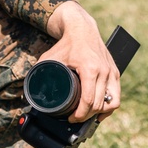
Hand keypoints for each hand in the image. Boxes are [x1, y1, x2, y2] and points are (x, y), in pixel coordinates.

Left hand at [40, 2, 120, 122]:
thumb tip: (31, 90)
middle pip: (99, 104)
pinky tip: (102, 111)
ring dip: (100, 112)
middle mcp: (104, 71)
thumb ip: (40, 72)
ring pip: (111, 102)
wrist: (82, 28)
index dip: (80, 114)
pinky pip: (116, 94)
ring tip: (89, 115)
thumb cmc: (66, 43)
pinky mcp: (115, 71)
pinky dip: (110, 105)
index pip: (89, 100)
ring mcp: (111, 71)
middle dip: (87, 116)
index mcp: (90, 68)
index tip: (72, 119)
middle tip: (76, 118)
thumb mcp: (51, 57)